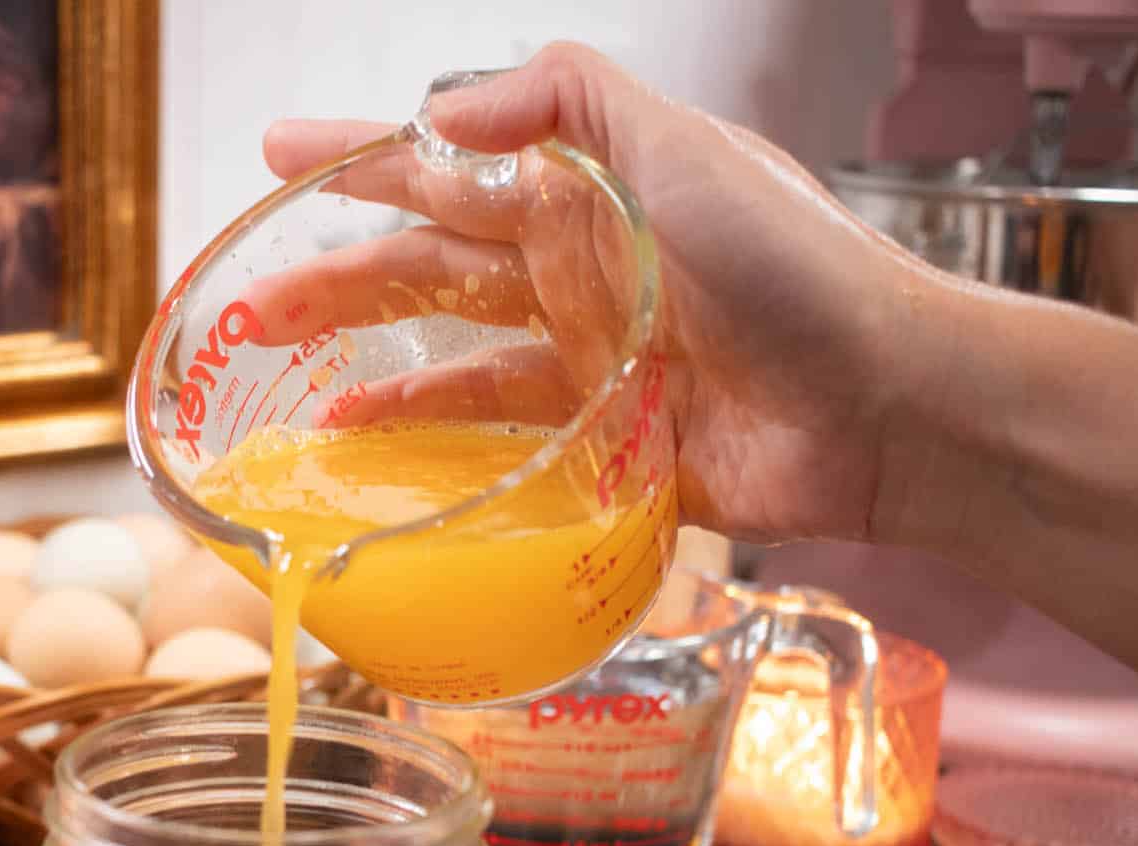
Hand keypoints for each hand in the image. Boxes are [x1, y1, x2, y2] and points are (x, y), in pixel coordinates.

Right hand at [262, 44, 936, 544]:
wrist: (882, 401)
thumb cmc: (794, 265)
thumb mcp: (677, 146)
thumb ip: (563, 102)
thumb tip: (439, 111)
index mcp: (588, 190)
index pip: (448, 162)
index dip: (361, 154)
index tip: (275, 151)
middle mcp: (579, 269)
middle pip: (432, 264)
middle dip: (341, 272)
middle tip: (255, 298)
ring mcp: (588, 358)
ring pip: (451, 356)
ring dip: (372, 366)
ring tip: (293, 391)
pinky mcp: (603, 443)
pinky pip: (499, 439)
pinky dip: (434, 441)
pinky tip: (378, 451)